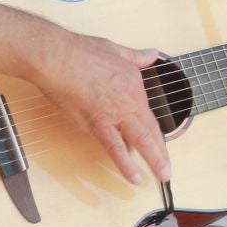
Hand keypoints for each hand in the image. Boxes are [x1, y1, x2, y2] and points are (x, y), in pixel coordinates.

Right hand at [36, 32, 170, 186]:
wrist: (58, 58)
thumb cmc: (80, 51)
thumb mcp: (116, 49)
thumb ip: (136, 56)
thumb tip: (151, 54)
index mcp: (134, 83)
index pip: (147, 112)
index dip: (152, 130)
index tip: (155, 141)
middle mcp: (129, 100)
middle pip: (151, 130)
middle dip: (161, 151)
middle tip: (167, 168)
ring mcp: (115, 114)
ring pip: (141, 141)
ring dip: (154, 159)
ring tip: (162, 176)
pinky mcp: (98, 124)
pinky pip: (115, 148)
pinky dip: (126, 164)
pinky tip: (135, 177)